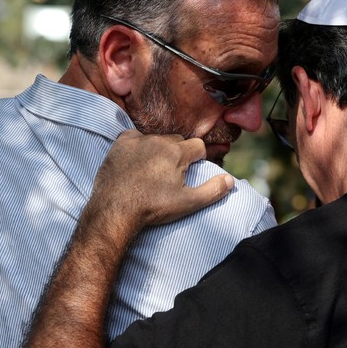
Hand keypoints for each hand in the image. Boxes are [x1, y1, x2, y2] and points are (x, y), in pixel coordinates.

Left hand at [89, 130, 234, 231]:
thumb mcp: (188, 203)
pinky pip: (135, 137)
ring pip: (157, 138)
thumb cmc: (153, 207)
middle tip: (171, 174)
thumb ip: (213, 190)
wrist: (115, 210)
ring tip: (153, 170)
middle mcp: (158, 140)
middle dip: (179, 153)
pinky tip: (136, 161)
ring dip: (159, 149)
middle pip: (177, 140)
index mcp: (177, 152)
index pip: (198, 146)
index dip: (198, 159)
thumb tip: (230, 180)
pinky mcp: (120, 143)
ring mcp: (138, 139)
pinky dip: (138, 146)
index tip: (191, 171)